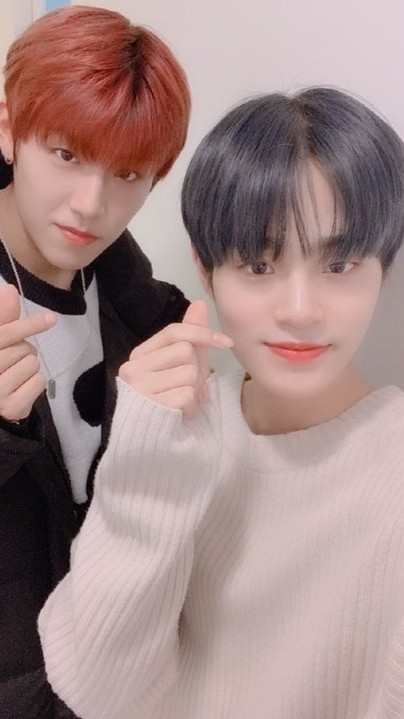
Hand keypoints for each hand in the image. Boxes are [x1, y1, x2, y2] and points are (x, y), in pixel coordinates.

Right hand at [0, 284, 56, 421]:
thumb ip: (4, 318)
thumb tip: (9, 289)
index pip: (6, 333)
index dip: (29, 324)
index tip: (51, 318)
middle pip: (23, 348)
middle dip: (24, 351)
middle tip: (12, 361)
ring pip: (32, 364)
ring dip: (29, 368)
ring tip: (15, 375)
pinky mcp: (11, 406)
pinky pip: (38, 382)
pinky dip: (34, 384)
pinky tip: (20, 389)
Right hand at [119, 299, 232, 417]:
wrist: (147, 438)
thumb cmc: (166, 396)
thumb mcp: (179, 364)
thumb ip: (188, 335)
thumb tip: (199, 303)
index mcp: (139, 355)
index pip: (174, 332)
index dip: (202, 333)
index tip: (227, 343)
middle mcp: (134, 368)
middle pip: (185, 352)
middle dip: (196, 370)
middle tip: (188, 387)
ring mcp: (140, 388)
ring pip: (188, 374)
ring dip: (194, 391)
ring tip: (182, 401)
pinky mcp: (151, 406)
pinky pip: (187, 395)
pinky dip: (191, 407)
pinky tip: (180, 414)